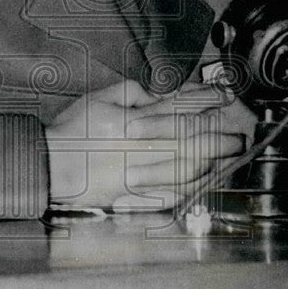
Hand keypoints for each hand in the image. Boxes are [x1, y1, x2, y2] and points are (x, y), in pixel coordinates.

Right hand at [45, 80, 253, 209]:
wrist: (50, 165)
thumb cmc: (72, 131)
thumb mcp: (99, 97)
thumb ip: (132, 91)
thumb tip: (158, 94)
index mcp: (133, 121)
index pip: (179, 109)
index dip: (206, 102)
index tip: (224, 98)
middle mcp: (140, 149)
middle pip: (191, 143)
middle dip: (220, 139)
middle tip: (237, 137)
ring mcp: (139, 176)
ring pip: (187, 171)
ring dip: (213, 165)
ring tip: (228, 160)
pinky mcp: (134, 197)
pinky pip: (172, 195)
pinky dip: (192, 189)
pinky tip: (204, 183)